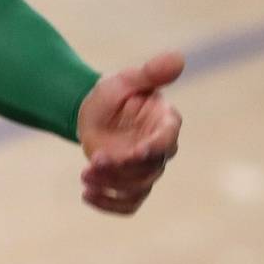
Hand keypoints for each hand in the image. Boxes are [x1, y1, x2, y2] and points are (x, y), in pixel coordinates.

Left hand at [76, 51, 183, 215]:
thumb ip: (151, 72)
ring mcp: (146, 169)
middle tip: (94, 159)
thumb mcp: (126, 80)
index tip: (135, 152)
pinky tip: (88, 195)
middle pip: (149, 169)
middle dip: (122, 168)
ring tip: (84, 175)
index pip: (168, 140)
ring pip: (137, 187)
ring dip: (111, 184)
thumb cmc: (114, 93)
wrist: (92, 112)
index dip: (155, 148)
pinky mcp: (131, 183)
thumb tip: (179, 57)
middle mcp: (160, 149)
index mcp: (164, 123)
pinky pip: (128, 204)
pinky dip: (110, 205)